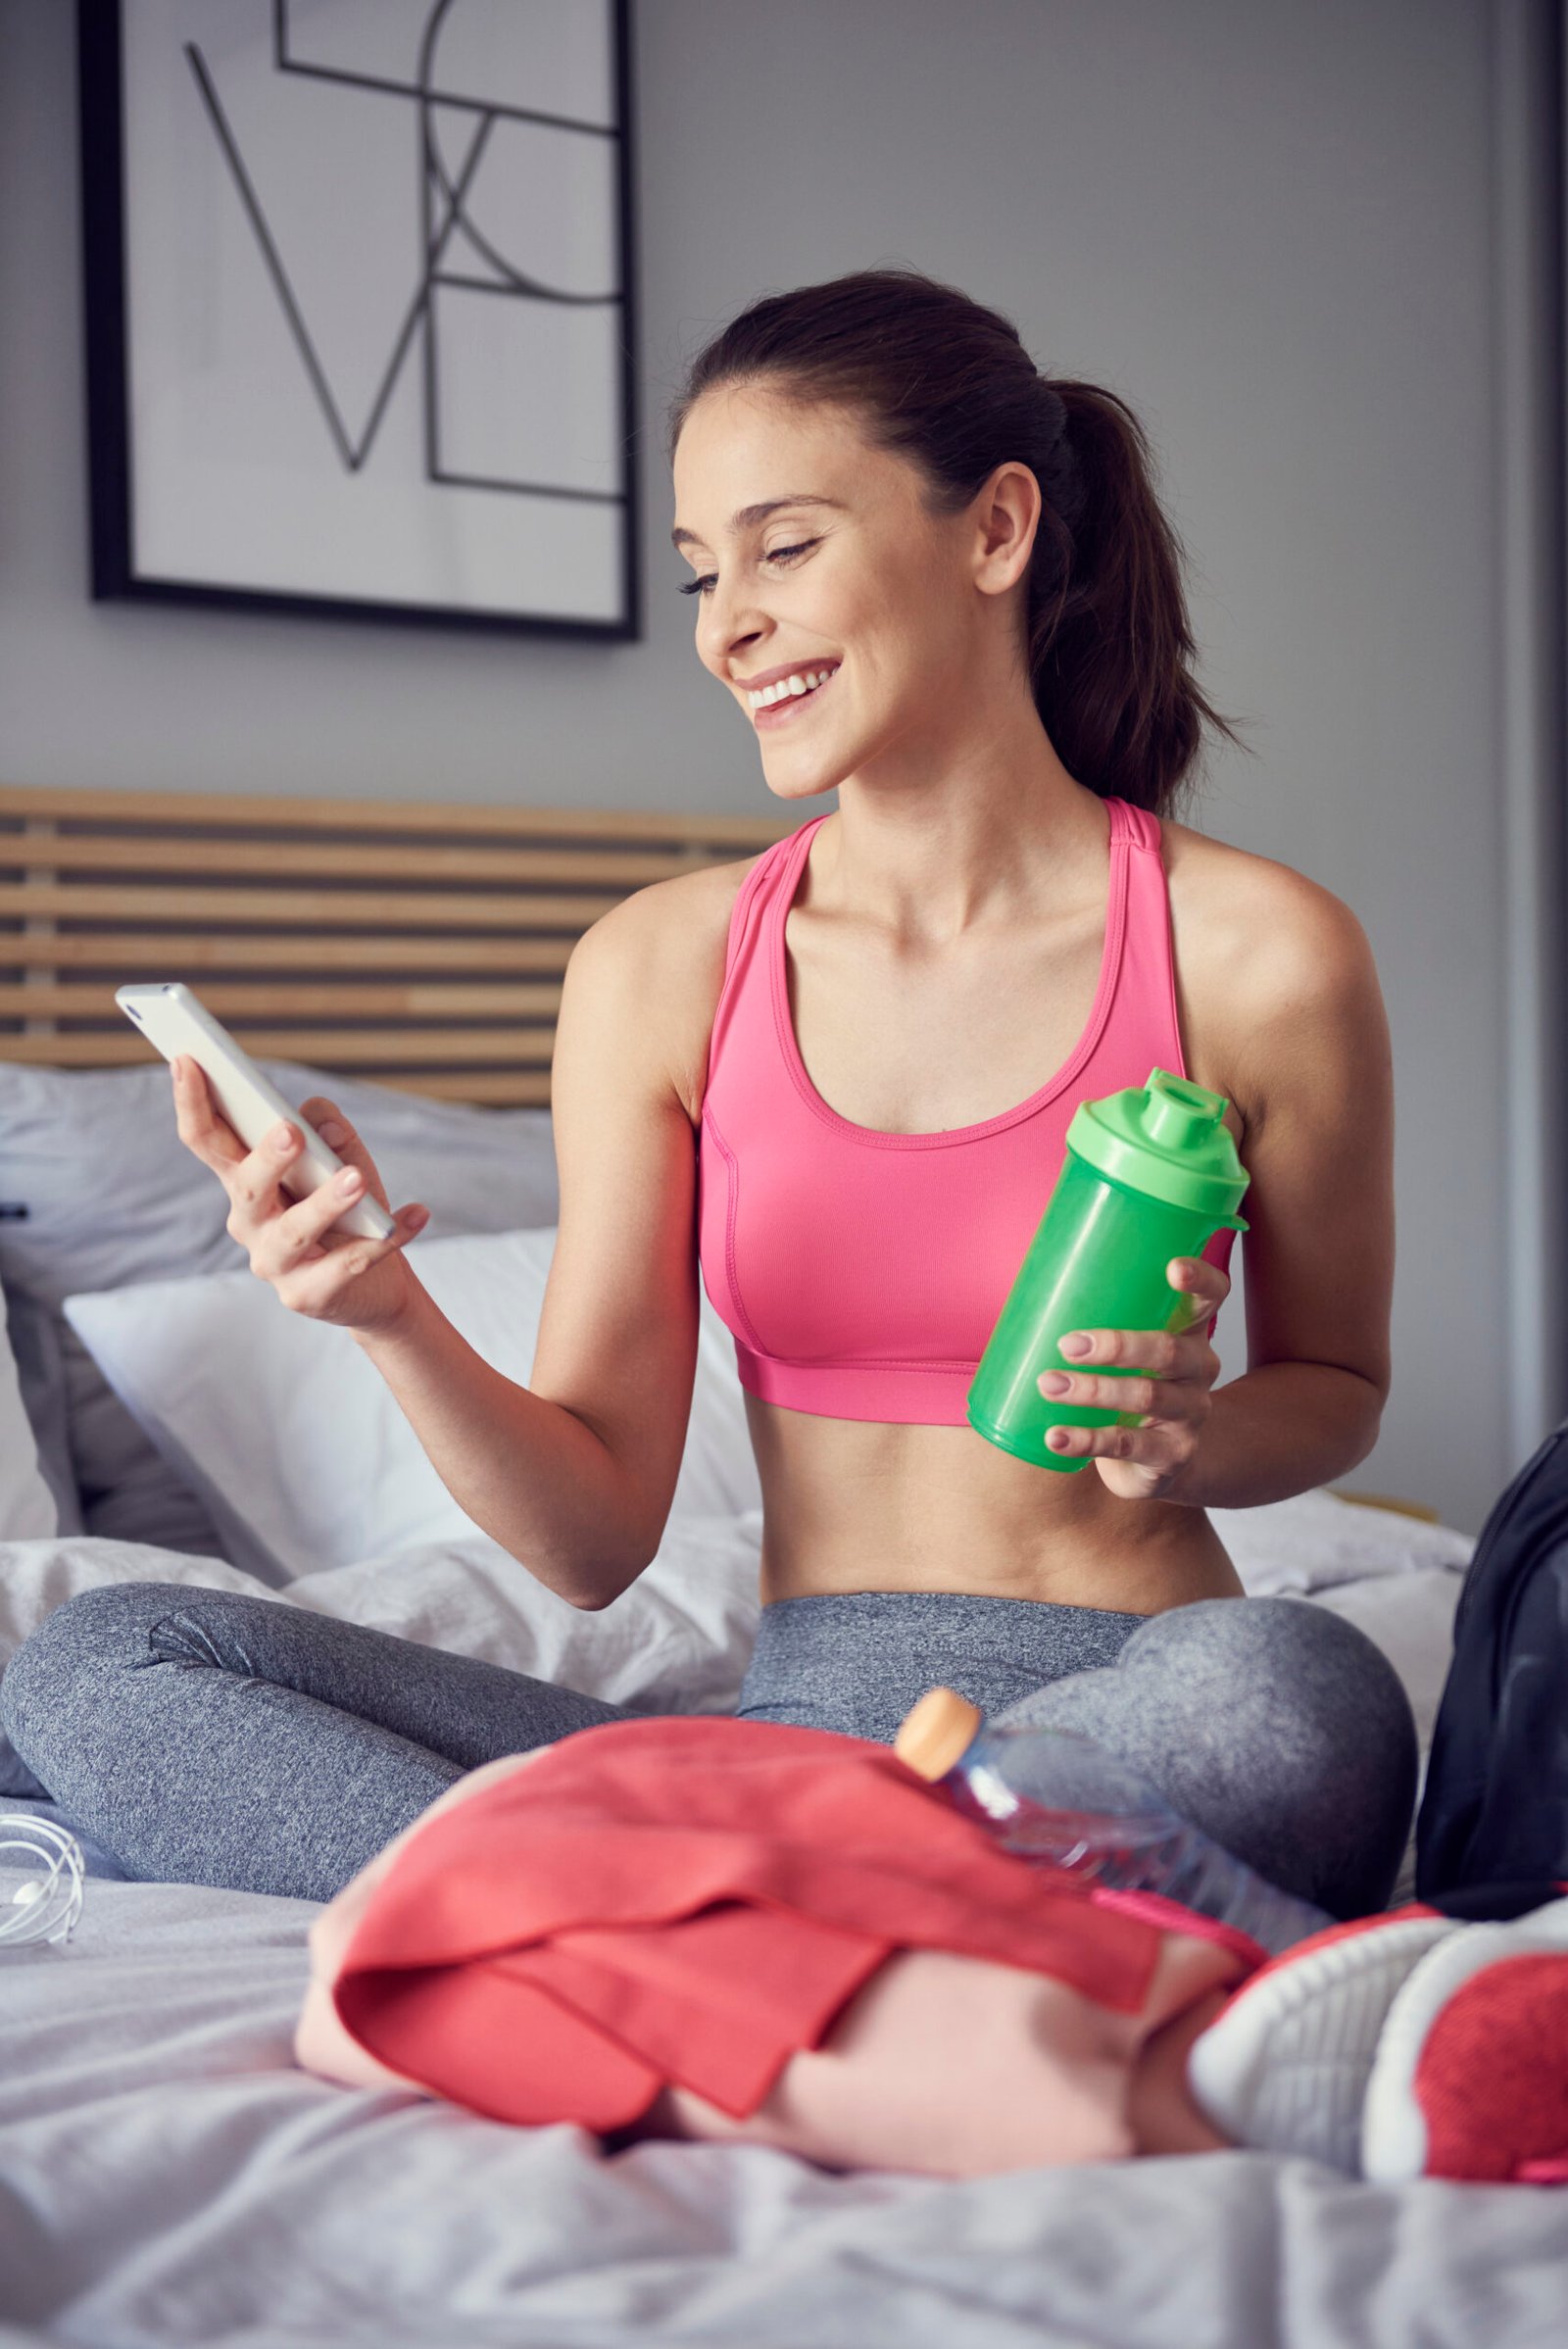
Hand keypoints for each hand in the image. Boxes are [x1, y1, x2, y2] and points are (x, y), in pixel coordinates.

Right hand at [170, 1055, 429, 1334]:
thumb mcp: (342, 1161)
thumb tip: (325, 1124)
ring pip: (294, 1231)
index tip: (187, 1058)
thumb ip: (330, 1133)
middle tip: (289, 1131)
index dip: (192, 1101)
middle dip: (266, 1159)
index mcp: (245, 1180)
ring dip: (326, 1203)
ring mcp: (275, 1263)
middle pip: (246, 1187)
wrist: (375, 1284)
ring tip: (357, 1178)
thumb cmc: (348, 1211)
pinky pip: (349, 1263)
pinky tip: (417, 1214)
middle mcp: (249, 1222)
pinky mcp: (309, 1294)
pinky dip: (387, 1238)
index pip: (207, 1139)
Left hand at [1035, 1257, 1229, 1503]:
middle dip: (1117, 1345)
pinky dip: (1086, 1440)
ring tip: (1048, 1385)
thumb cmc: (1136, 1385)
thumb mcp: (1134, 1352)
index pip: (1212, 1296)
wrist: (1166, 1461)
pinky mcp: (1172, 1455)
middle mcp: (1200, 1369)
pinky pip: (1127, 1446)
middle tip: (1067, 1344)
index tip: (1173, 1267)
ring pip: (1146, 1397)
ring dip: (1092, 1390)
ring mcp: (1191, 1415)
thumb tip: (1033, 1289)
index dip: (1200, 1280)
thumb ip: (1105, 1319)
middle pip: (1169, 1350)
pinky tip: (1055, 1436)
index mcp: (1190, 1332)